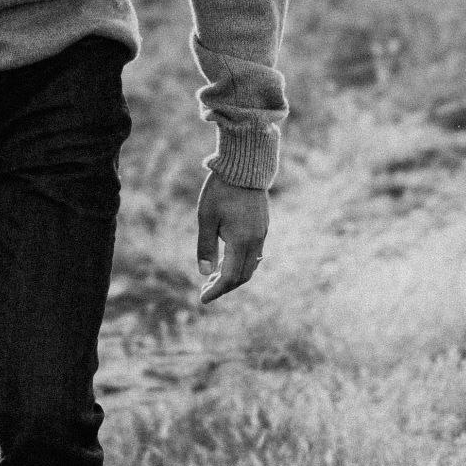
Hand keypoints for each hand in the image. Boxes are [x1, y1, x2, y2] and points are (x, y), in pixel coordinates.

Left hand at [194, 177, 269, 305]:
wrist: (246, 166)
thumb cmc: (222, 190)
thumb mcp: (206, 217)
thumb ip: (206, 247)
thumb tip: (204, 273)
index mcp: (241, 241)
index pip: (229, 277)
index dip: (216, 291)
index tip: (202, 299)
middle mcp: (255, 241)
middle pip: (243, 276)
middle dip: (224, 287)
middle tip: (205, 291)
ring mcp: (262, 234)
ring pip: (250, 266)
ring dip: (233, 276)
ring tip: (213, 278)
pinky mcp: (263, 227)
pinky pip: (255, 255)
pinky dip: (241, 264)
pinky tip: (228, 262)